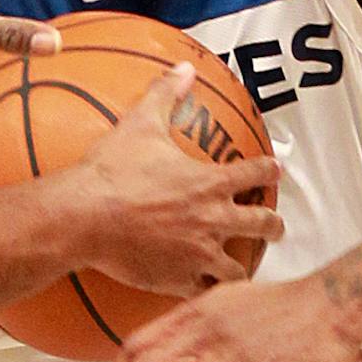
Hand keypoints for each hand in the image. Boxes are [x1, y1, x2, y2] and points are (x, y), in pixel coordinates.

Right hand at [72, 65, 285, 295]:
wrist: (84, 218)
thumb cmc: (113, 171)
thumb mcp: (141, 123)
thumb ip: (165, 95)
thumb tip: (183, 68)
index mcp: (209, 183)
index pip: (256, 174)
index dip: (270, 172)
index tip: (276, 171)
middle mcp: (213, 220)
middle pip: (262, 224)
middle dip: (273, 225)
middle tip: (275, 227)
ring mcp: (198, 255)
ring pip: (239, 269)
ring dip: (244, 267)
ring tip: (245, 269)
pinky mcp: (178, 281)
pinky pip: (204, 293)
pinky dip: (207, 292)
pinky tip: (205, 292)